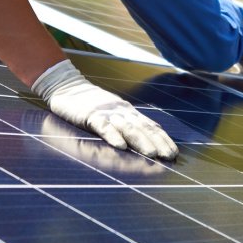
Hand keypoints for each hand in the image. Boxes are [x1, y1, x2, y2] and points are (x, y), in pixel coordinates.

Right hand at [37, 114, 173, 176]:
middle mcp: (121, 112)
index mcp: (128, 112)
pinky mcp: (90, 116)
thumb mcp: (113, 112)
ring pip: (127, 128)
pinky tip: (121, 146)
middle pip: (143, 128)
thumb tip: (148, 139)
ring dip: (141, 141)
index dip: (163, 139)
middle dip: (158, 142)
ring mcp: (106, 113)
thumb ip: (128, 123)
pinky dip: (113, 136)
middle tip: (169, 156)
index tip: (174, 153)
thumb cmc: (91, 103)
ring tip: (152, 154)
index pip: (150, 125)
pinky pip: (103, 127)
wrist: (67, 86)